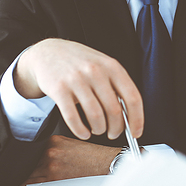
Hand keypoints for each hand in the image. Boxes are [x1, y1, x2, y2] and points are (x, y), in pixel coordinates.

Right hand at [13, 38, 142, 140]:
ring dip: (99, 129)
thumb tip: (129, 117)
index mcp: (112, 66)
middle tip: (114, 133)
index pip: (132, 97)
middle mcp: (96, 71)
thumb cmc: (80, 62)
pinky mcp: (59, 89)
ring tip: (98, 130)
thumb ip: (117, 86)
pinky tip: (83, 132)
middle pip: (114, 110)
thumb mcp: (103, 66)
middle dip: (116, 128)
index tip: (136, 132)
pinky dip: (80, 130)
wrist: (48, 52)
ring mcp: (76, 80)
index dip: (137, 119)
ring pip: (95, 116)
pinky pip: (73, 117)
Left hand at [23, 135, 119, 184]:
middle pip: (28, 166)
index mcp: (53, 141)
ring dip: (27, 183)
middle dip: (27, 173)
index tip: (23, 168)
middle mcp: (49, 151)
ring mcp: (51, 165)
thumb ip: (55, 150)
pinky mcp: (54, 179)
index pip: (31, 154)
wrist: (108, 164)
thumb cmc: (95, 157)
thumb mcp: (73, 145)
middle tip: (22, 180)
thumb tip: (40, 163)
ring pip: (29, 177)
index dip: (27, 163)